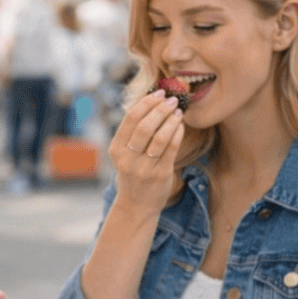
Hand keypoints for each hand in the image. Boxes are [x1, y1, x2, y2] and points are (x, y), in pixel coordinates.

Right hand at [109, 89, 184, 213]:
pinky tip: (180, 126)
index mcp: (116, 149)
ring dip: (171, 120)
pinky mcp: (160, 175)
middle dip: (160, 109)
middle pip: (145, 126)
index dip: (147, 102)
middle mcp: (128, 159)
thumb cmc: (133, 173)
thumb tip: (151, 101)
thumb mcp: (124, 154)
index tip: (159, 93)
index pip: (131, 118)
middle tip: (172, 100)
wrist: (137, 205)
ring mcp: (144, 168)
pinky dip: (177, 133)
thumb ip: (132, 132)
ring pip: (160, 137)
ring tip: (178, 111)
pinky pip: (171, 149)